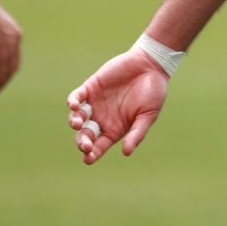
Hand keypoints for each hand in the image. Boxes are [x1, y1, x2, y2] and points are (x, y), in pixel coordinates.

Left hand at [67, 47, 168, 165]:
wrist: (152, 66)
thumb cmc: (153, 93)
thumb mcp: (148, 116)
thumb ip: (137, 133)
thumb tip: (126, 153)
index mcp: (115, 129)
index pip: (99, 146)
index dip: (92, 154)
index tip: (88, 159)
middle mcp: (102, 118)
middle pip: (86, 135)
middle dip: (83, 141)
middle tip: (85, 144)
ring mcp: (95, 103)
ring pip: (78, 117)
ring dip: (75, 122)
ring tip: (77, 123)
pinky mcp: (92, 87)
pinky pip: (77, 96)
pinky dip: (73, 101)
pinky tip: (74, 105)